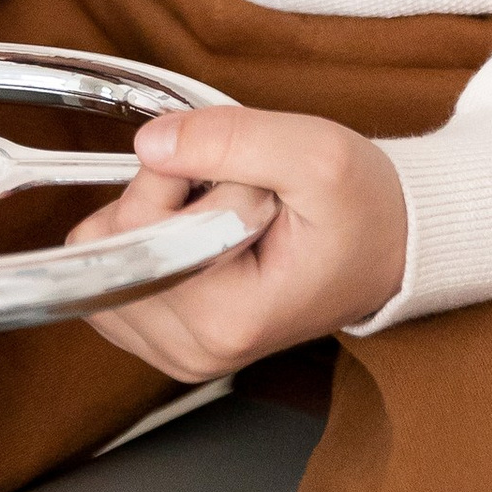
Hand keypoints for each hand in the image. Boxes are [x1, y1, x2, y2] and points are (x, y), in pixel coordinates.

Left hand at [68, 106, 407, 378]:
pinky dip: (149, 236)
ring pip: (104, 253)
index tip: (233, 176)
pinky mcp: (167, 339)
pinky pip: (110, 271)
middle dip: (163, 193)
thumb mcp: (315, 153)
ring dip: (155, 213)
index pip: (136, 229)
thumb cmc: (361, 209)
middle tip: (235, 192)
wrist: (386, 246)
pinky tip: (204, 230)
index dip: (171, 176)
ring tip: (225, 212)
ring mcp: (177, 352)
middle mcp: (192, 351)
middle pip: (111, 241)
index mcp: (226, 320)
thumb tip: (149, 143)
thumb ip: (231, 139)